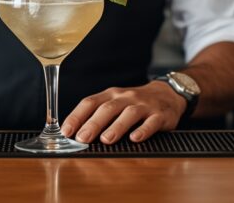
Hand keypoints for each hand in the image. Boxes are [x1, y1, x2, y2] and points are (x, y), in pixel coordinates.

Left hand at [60, 81, 186, 144]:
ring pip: (129, 114)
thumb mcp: (115, 102)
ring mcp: (143, 105)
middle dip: (93, 123)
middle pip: (107, 108)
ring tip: (106, 139)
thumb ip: (98, 114)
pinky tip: (135, 139)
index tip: (66, 131)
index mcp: (111, 95)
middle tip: (82, 138)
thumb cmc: (135, 103)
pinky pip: (151, 122)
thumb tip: (75, 134)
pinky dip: (143, 130)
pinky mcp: (160, 115)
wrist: (167, 94)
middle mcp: (126, 97)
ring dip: (116, 127)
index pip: (90, 102)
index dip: (77, 116)